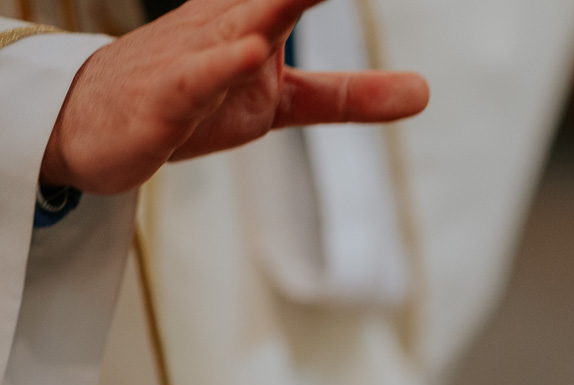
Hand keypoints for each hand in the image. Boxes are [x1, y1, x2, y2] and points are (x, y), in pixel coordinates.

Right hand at [39, 0, 428, 193]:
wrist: (88, 122)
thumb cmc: (187, 99)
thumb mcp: (280, 101)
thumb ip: (348, 96)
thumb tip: (424, 91)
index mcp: (257, 18)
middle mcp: (228, 26)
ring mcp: (195, 60)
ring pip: (242, 24)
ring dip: (281, 1)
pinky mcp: (166, 101)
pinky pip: (195, 80)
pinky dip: (221, 67)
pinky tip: (252, 51)